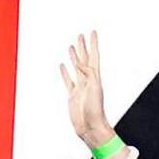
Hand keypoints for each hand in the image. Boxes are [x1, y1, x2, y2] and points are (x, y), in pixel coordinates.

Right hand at [60, 32, 115, 150]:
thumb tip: (80, 64)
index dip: (93, 44)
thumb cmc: (95, 111)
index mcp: (94, 77)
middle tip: (81, 34)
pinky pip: (68, 80)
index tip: (92, 32)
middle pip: (84, 59)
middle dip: (83, 46)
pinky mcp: (72, 95)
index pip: (93, 56)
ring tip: (72, 46)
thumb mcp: (94, 89)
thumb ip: (89, 75)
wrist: (90, 127)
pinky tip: (63, 65)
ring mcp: (79, 87)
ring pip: (76, 67)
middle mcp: (87, 80)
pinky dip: (65, 72)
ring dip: (74, 56)